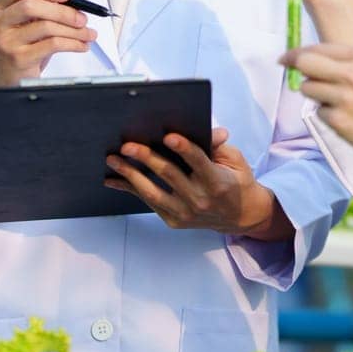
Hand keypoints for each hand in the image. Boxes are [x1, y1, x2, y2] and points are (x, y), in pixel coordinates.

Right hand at [0, 0, 96, 85]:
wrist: (8, 78)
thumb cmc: (20, 47)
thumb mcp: (27, 22)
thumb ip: (41, 1)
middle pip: (30, 6)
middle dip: (63, 11)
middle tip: (81, 18)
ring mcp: (5, 42)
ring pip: (45, 26)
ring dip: (74, 30)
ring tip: (87, 33)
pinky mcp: (18, 58)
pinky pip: (52, 45)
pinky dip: (73, 43)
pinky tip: (81, 45)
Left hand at [104, 128, 294, 240]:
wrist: (240, 216)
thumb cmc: (236, 181)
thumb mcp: (235, 160)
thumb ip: (218, 146)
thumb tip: (211, 131)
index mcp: (217, 182)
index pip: (198, 162)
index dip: (183, 148)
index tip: (168, 136)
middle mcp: (200, 200)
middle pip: (169, 174)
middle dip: (146, 158)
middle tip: (127, 145)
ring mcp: (185, 213)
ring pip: (152, 192)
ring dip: (130, 175)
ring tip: (113, 160)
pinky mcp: (174, 221)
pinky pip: (148, 202)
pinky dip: (130, 189)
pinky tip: (115, 179)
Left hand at [279, 43, 352, 176]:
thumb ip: (343, 63)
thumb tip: (307, 60)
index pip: (317, 48)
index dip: (297, 52)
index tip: (286, 57)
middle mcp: (350, 73)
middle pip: (304, 62)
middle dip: (293, 65)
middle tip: (286, 67)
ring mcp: (342, 96)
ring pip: (307, 88)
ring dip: (315, 95)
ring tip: (338, 102)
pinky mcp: (337, 118)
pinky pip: (318, 112)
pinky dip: (327, 115)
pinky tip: (346, 118)